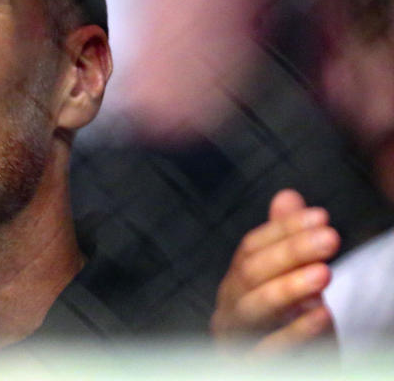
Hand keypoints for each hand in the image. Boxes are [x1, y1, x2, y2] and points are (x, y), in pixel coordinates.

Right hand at [211, 189, 339, 351]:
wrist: (285, 374)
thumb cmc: (286, 330)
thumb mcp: (291, 284)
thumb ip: (286, 242)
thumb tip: (288, 195)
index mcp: (234, 283)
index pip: (251, 247)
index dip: (284, 229)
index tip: (321, 216)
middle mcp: (228, 307)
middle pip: (250, 272)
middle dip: (291, 252)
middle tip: (330, 238)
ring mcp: (235, 338)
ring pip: (254, 308)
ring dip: (289, 288)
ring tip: (325, 273)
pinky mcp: (248, 366)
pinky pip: (269, 350)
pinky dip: (297, 332)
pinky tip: (323, 315)